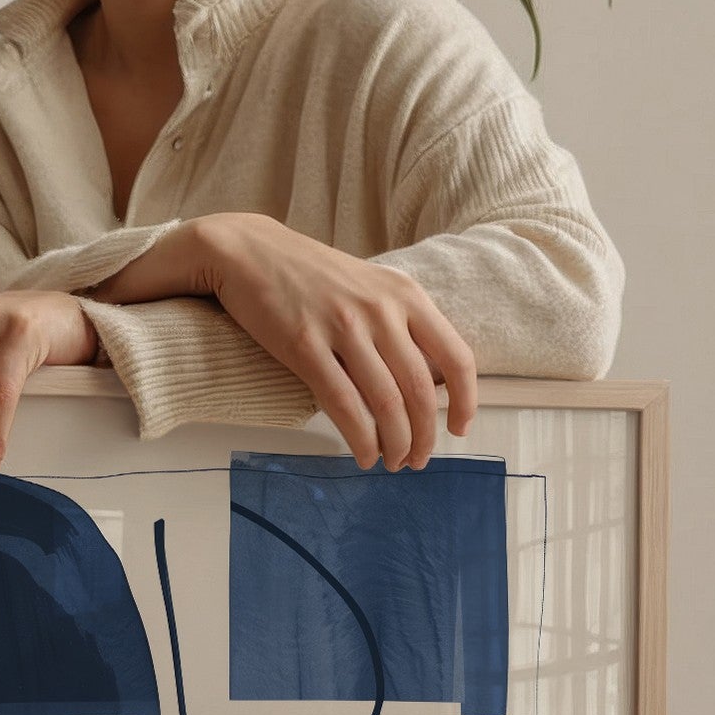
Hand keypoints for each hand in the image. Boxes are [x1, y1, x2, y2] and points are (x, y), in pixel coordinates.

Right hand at [93, 214, 476, 471]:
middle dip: (424, 437)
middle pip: (420, 391)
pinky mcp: (304, 345)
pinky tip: (362, 455)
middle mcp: (380, 310)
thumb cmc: (311, 277)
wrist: (248, 251)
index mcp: (404, 296)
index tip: (460, 429)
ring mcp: (343, 326)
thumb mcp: (370, 287)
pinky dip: (360, 439)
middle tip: (417, 460)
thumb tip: (427, 382)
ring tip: (391, 462)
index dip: (465, 401)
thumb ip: (400, 325)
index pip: (455, 356)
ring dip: (394, 445)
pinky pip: (344, 405)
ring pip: (386, 403)